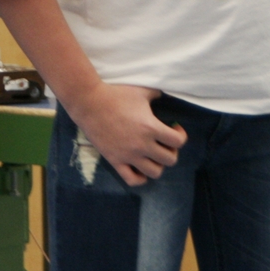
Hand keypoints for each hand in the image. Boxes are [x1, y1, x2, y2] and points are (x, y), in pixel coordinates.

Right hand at [63, 82, 186, 185]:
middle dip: (171, 150)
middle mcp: (142, 145)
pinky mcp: (115, 161)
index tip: (175, 128)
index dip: (181, 135)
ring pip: (154, 173)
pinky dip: (140, 177)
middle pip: (170, 160)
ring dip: (158, 164)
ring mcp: (128, 155)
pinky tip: (140, 166)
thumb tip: (165, 96)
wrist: (88, 102)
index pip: (178, 142)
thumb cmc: (116, 94)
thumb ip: (157, 94)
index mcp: (151, 127)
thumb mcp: (142, 90)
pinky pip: (132, 180)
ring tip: (153, 154)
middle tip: (165, 142)